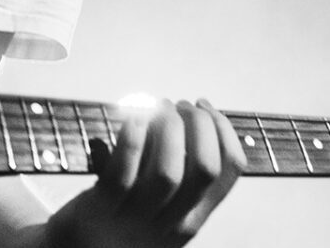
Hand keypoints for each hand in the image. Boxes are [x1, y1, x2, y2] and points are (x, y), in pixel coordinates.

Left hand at [44, 99, 244, 247]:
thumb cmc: (117, 219)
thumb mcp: (160, 206)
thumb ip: (177, 173)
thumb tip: (190, 116)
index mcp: (192, 217)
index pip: (229, 170)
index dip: (223, 130)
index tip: (204, 107)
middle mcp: (171, 223)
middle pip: (205, 168)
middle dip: (199, 124)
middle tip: (179, 106)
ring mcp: (135, 219)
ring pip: (168, 172)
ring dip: (167, 129)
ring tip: (157, 109)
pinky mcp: (99, 211)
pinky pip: (121, 175)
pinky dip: (131, 141)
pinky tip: (132, 120)